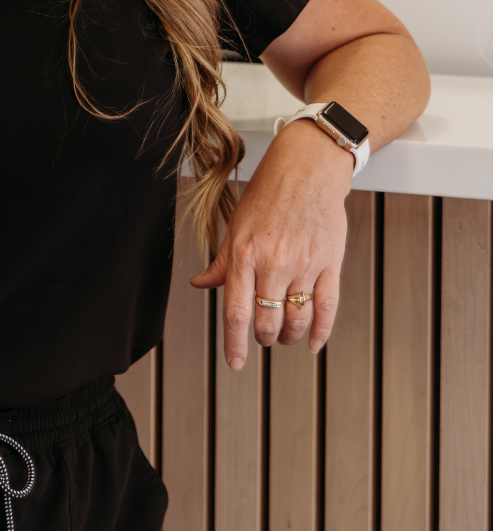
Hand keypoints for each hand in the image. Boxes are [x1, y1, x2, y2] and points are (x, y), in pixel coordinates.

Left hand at [190, 119, 352, 369]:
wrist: (308, 167)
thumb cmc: (269, 192)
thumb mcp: (237, 224)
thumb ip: (222, 261)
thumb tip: (199, 284)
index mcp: (244, 253)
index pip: (235, 311)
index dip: (234, 344)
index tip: (235, 363)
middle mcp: (273, 262)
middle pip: (267, 322)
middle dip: (264, 337)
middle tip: (264, 334)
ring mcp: (304, 264)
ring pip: (297, 319)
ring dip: (290, 336)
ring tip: (285, 334)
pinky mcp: (331, 263)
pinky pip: (327, 308)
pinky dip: (320, 331)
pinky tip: (312, 341)